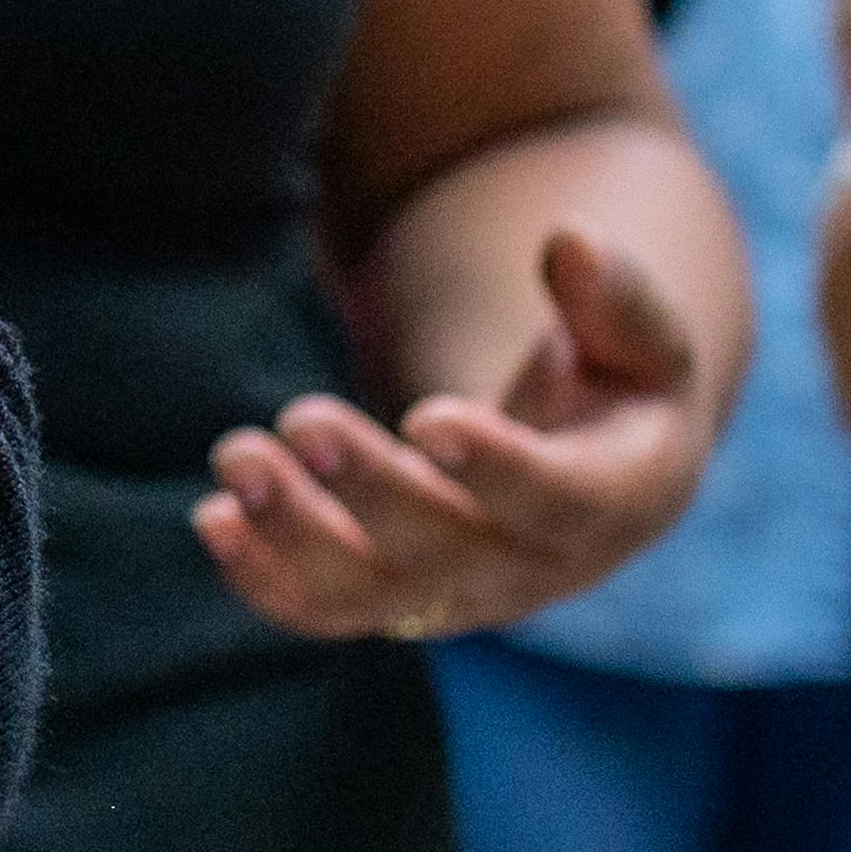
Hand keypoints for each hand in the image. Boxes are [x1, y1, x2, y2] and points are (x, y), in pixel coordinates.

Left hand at [195, 226, 714, 641]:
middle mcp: (532, 567)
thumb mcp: (639, 340)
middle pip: (447, 550)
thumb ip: (615, 297)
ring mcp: (458, 594)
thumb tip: (572, 241)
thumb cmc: (615, 389)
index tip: (427, 416)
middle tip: (300, 417)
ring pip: (372, 594)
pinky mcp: (394, 601)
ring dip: (294, 536)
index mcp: (612, 503)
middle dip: (367, 489)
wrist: (592, 473)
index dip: (496, 468)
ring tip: (234, 459)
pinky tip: (211, 517)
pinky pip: (324, 611)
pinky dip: (263, 577)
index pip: (558, 501)